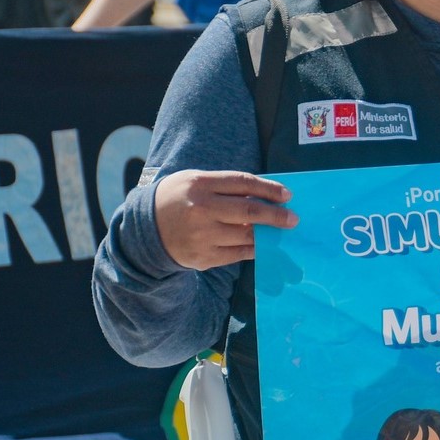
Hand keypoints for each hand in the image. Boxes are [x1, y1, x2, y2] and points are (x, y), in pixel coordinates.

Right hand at [154, 170, 296, 269]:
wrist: (146, 229)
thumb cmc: (179, 199)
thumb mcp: (196, 182)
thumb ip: (226, 186)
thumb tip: (267, 196)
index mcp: (199, 185)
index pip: (243, 183)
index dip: (269, 188)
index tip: (287, 195)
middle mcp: (201, 210)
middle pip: (249, 212)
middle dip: (276, 215)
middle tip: (293, 219)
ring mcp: (202, 236)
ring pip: (246, 235)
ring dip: (267, 233)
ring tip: (279, 230)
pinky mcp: (203, 257)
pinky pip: (238, 253)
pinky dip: (253, 248)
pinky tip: (261, 243)